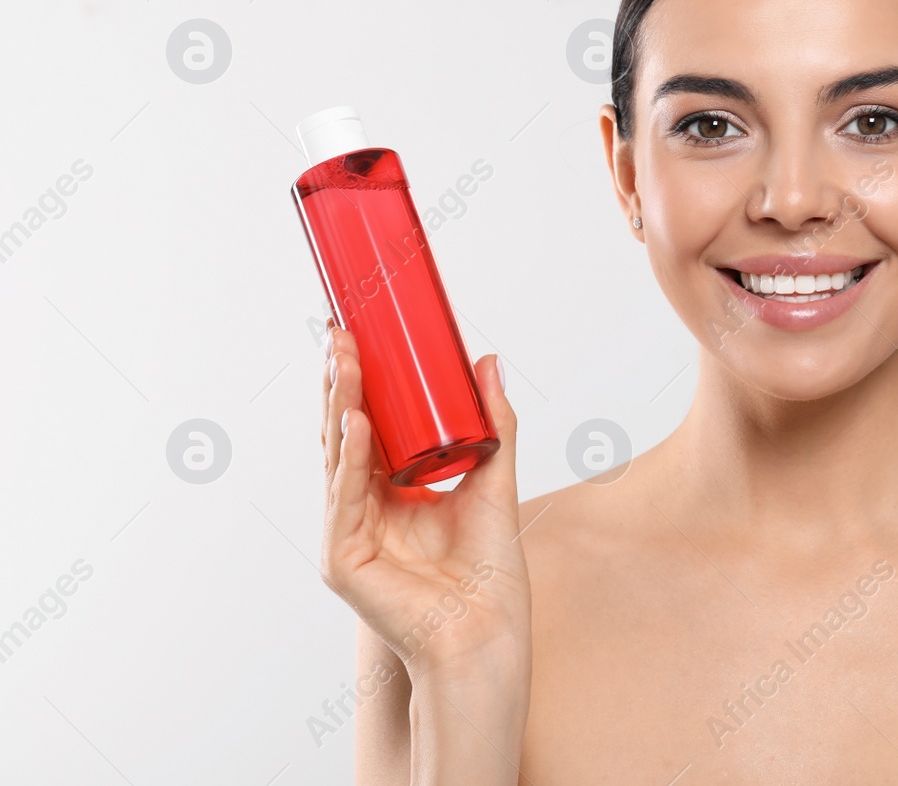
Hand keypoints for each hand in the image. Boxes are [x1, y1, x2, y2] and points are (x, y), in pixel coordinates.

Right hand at [319, 323, 532, 684]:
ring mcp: (348, 533)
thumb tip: (488, 362)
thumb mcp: (495, 480)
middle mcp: (362, 509)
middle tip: (342, 332)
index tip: (359, 333)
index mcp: (389, 493)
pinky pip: (344, 497)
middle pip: (343, 434)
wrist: (488, 632)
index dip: (359, 382)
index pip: (365, 426)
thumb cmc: (490, 573)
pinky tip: (358, 421)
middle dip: (341, 382)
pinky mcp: (343, 559)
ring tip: (346, 359)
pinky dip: (351, 456)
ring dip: (340, 405)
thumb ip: (494, 424)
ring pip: (336, 456)